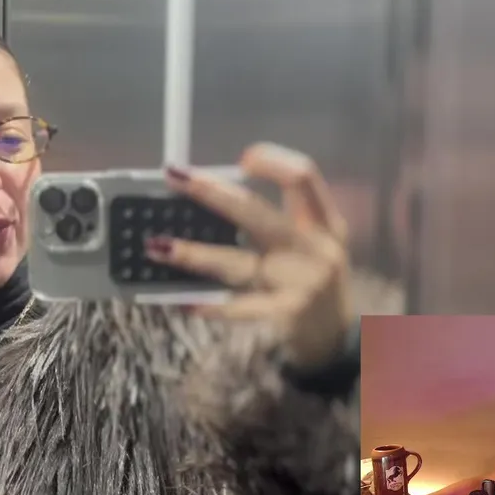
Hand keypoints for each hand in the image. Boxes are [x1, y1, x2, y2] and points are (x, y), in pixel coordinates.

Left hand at [148, 143, 350, 366]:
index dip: (273, 162)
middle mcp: (316, 248)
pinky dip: (212, 305)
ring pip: (237, 262)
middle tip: (176, 178)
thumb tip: (212, 193)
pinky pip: (241, 307)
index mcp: (323, 222)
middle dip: (212, 193)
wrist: (336, 336)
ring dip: (195, 254)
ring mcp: (302, 282)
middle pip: (257, 213)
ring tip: (158, 246)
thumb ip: (277, 218)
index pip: (303, 178)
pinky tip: (185, 300)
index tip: (243, 158)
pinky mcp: (287, 313)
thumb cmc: (312, 277)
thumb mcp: (311, 242)